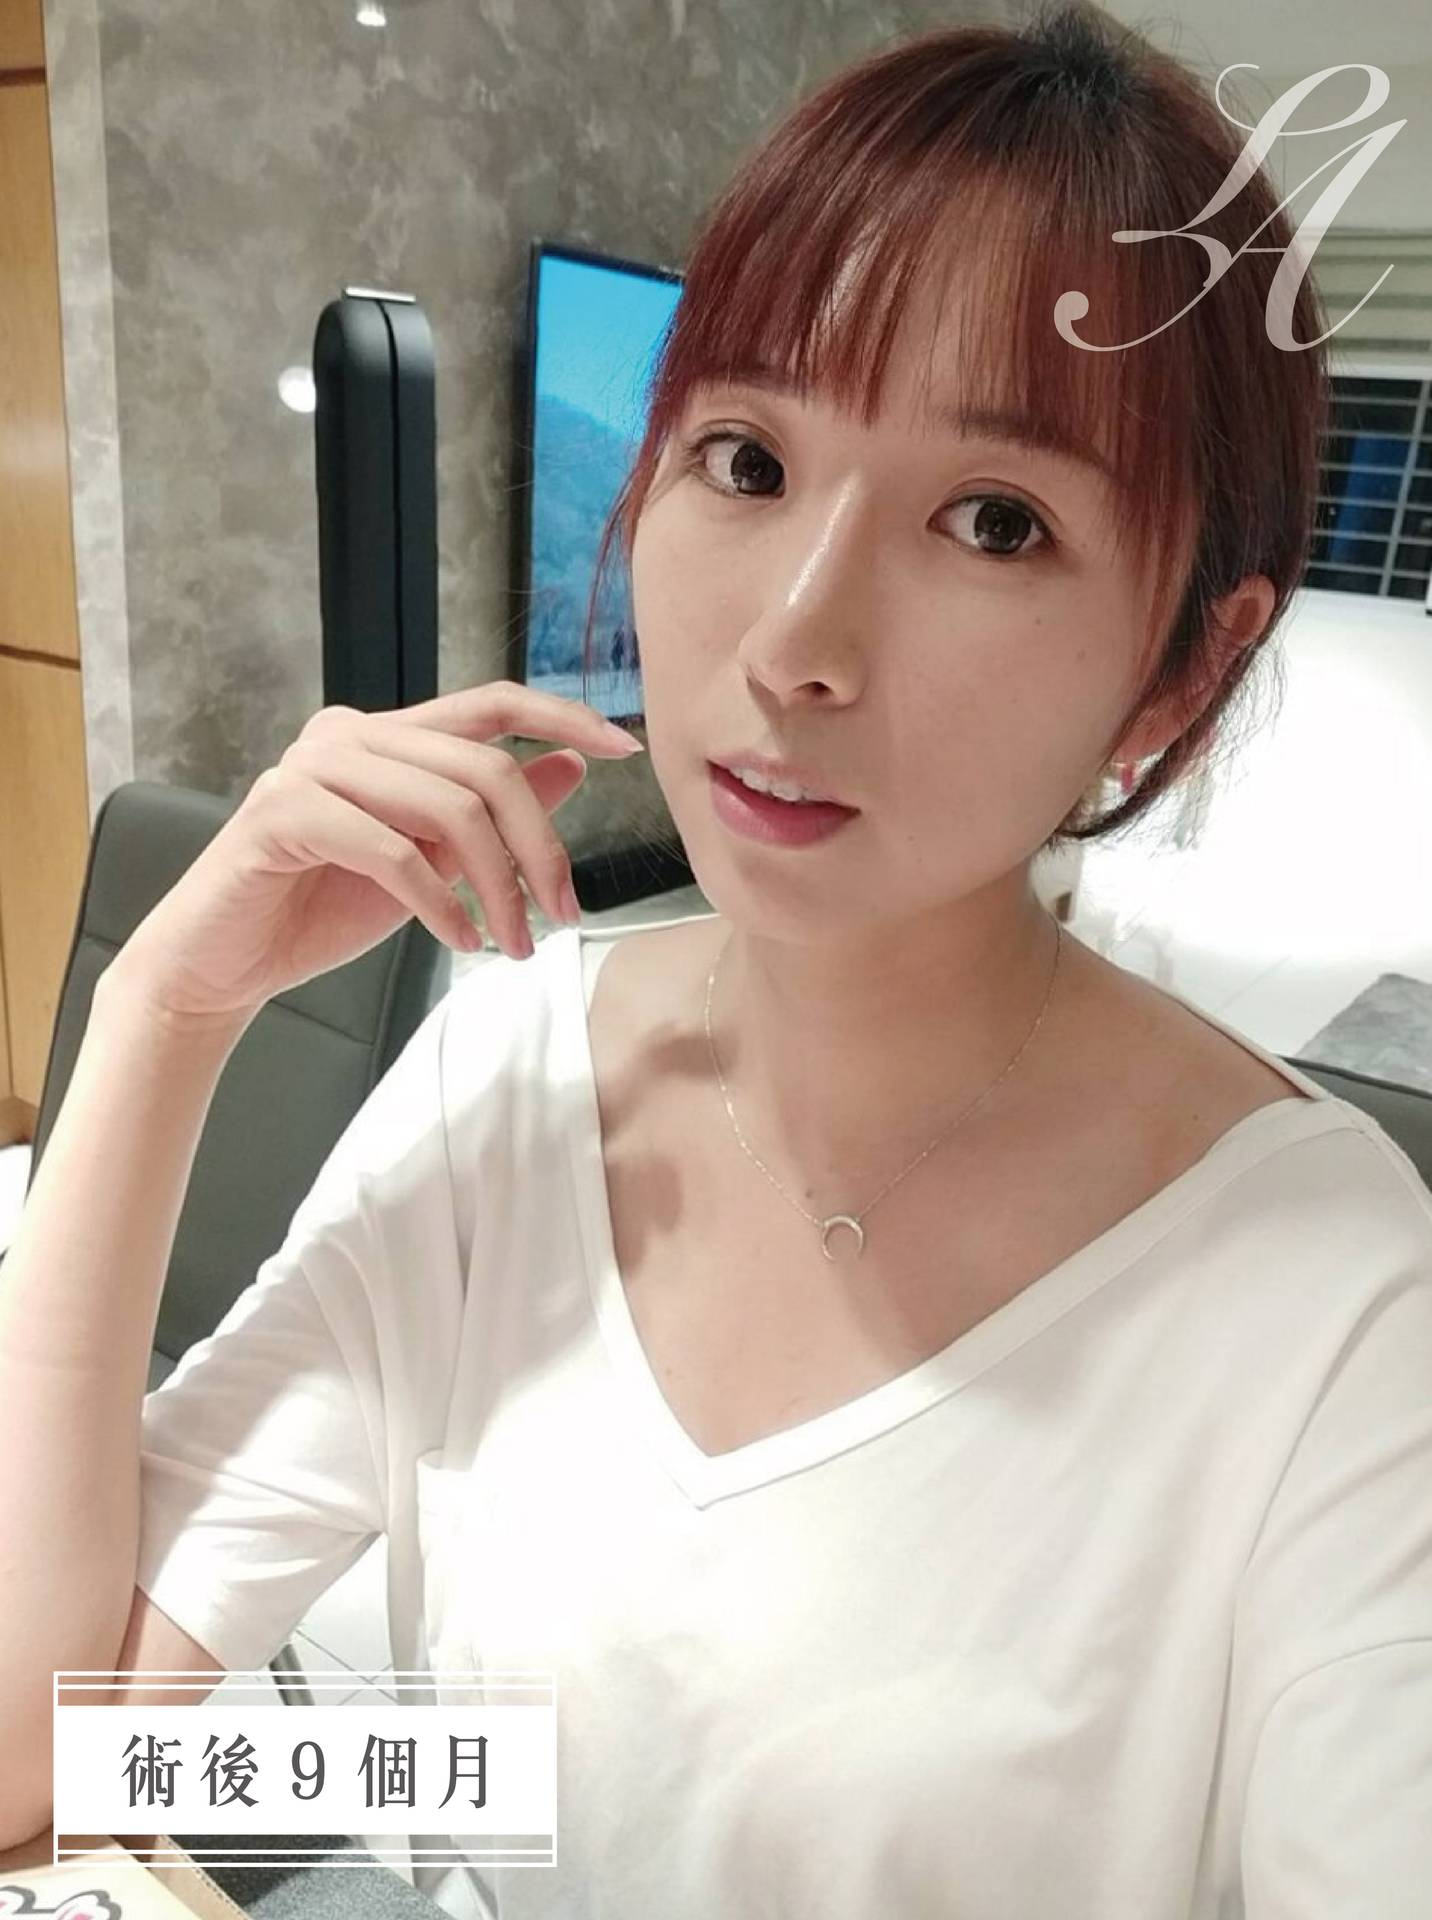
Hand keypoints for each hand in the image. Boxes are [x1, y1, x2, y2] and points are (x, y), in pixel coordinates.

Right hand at [100, 683, 642, 1031]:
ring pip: (447, 808)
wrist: (222, 963)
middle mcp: (348, 733)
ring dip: (498, 887)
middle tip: (565, 913)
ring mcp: (309, 767)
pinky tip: (462, 940)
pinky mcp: (281, 814)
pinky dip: (440, 903)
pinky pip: (391, 852)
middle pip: (484, 766)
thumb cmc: (322, 908)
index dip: (563, 716)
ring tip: (514, 944)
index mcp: (387, 734)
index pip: (491, 701)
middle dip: (540, 846)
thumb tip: (574, 767)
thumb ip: (489, 813)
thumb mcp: (430, 860)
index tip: (627, 746)